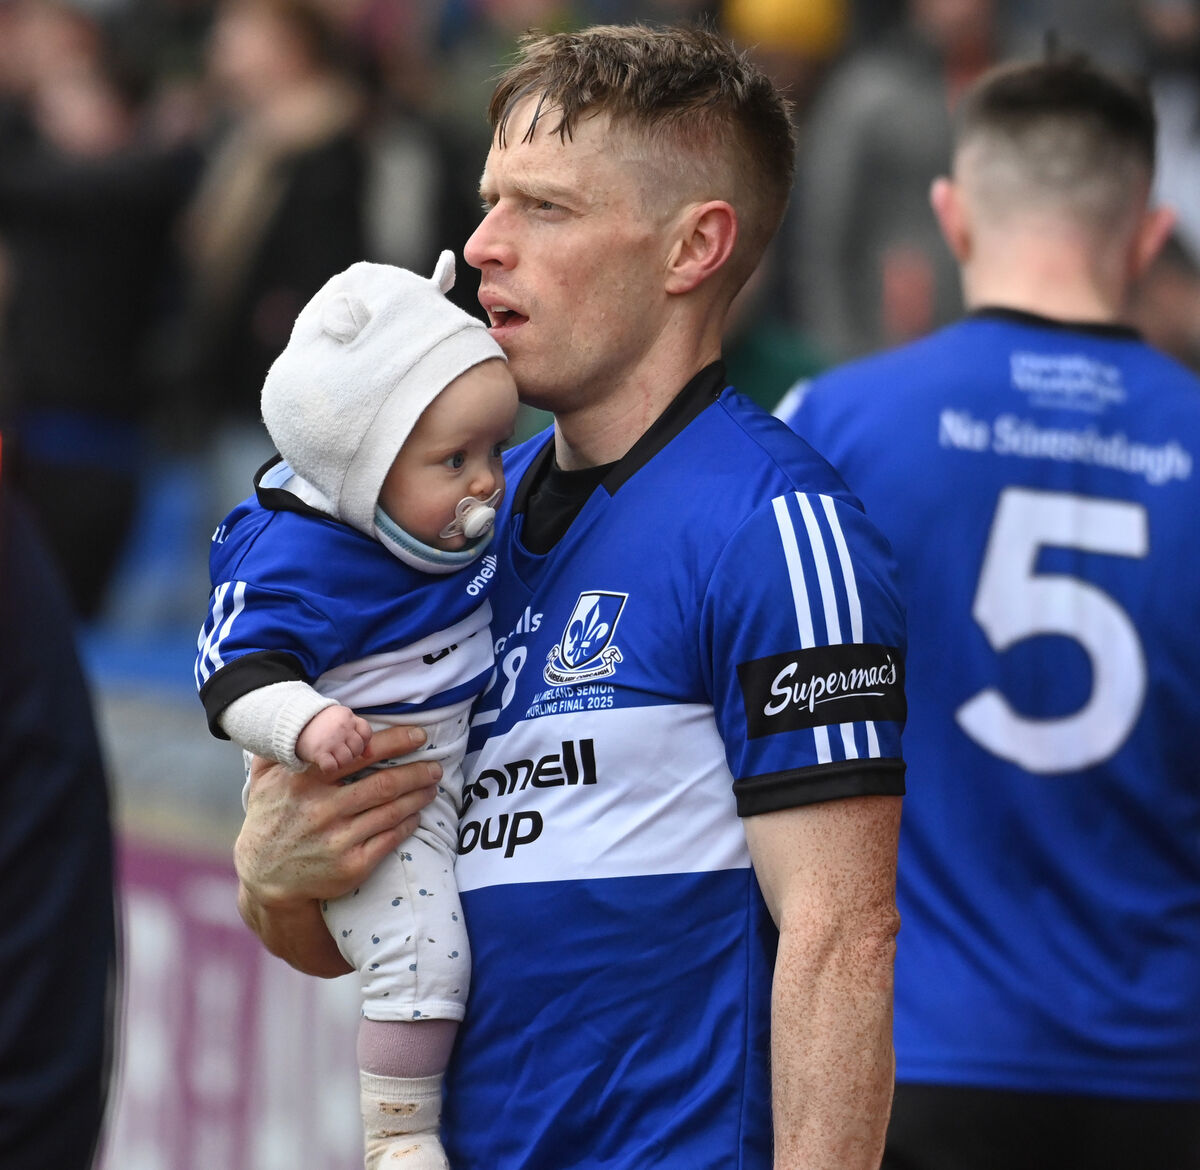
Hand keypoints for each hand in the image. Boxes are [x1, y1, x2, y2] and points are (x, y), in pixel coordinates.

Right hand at [233, 725, 440, 974]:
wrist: (265, 876)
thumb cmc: (270, 819)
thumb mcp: (265, 779)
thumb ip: (280, 746)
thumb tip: (299, 713)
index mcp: (304, 781)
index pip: (358, 754)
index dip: (394, 742)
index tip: (417, 736)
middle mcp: (322, 809)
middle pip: (384, 783)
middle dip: (417, 771)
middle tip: (436, 764)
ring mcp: (337, 839)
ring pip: (392, 811)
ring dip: (418, 795)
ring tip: (432, 785)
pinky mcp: (351, 865)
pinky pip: (390, 838)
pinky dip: (408, 824)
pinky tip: (416, 814)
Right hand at [295, 704, 372, 773]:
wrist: (290, 721)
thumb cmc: (318, 723)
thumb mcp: (339, 720)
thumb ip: (357, 732)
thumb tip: (370, 754)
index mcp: (347, 716)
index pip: (366, 733)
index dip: (361, 742)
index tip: (350, 743)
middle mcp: (342, 727)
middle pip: (357, 748)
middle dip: (350, 753)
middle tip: (338, 751)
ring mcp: (331, 739)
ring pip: (347, 760)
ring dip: (340, 762)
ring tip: (331, 757)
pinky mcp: (319, 751)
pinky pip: (332, 767)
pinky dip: (329, 768)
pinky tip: (323, 763)